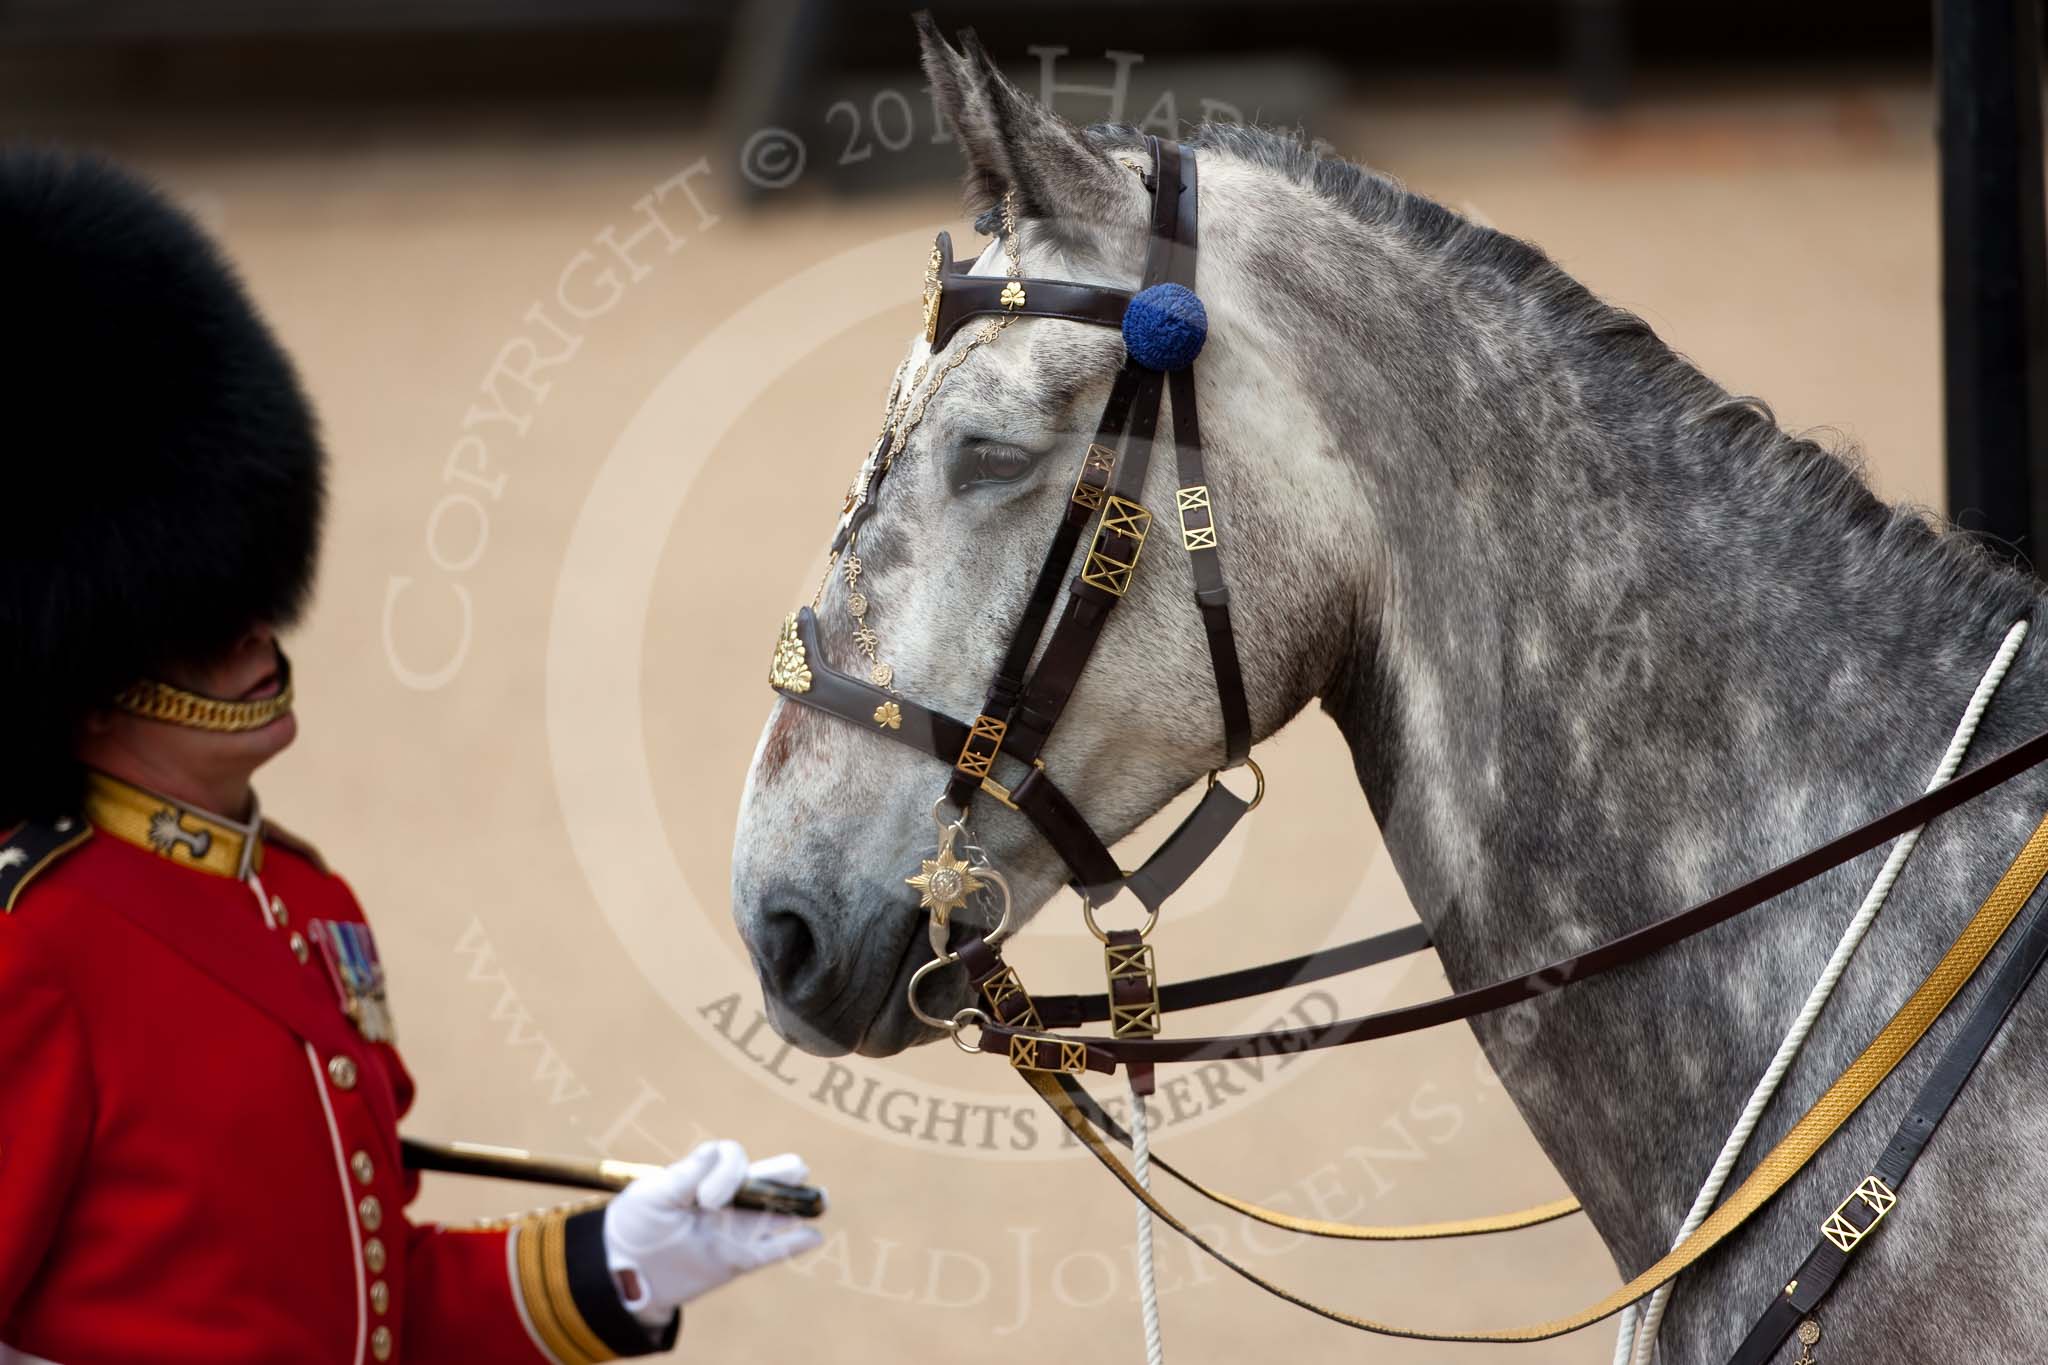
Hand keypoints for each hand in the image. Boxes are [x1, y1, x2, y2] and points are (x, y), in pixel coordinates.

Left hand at [603, 1140, 823, 1325]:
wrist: (624, 1271)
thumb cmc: (635, 1225)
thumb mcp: (652, 1196)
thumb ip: (684, 1176)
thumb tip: (714, 1153)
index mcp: (706, 1176)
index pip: (733, 1158)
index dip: (729, 1171)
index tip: (705, 1200)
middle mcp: (727, 1199)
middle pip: (767, 1176)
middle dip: (783, 1171)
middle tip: (794, 1171)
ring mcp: (736, 1229)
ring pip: (776, 1212)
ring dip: (797, 1204)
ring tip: (820, 1199)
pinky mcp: (739, 1260)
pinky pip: (773, 1251)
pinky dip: (795, 1244)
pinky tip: (814, 1237)